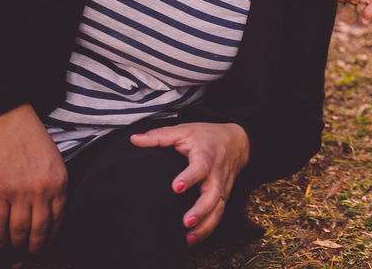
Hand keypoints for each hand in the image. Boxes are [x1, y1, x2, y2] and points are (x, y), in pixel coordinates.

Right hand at [0, 104, 67, 253]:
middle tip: (34, 250)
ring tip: (17, 245)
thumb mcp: (57, 163)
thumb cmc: (35, 141)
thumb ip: (56, 185)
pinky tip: (0, 240)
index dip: (52, 234)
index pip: (58, 218)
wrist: (11, 126)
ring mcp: (18, 193)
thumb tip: (53, 209)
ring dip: (18, 241)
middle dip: (37, 244)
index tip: (49, 242)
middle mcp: (41, 191)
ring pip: (19, 228)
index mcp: (59, 183)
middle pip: (40, 228)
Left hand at [130, 122, 249, 245]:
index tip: (176, 187)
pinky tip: (191, 240)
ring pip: (218, 209)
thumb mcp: (184, 130)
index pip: (201, 167)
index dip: (190, 177)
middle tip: (185, 222)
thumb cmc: (207, 136)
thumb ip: (160, 136)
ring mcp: (222, 187)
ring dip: (205, 226)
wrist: (238, 141)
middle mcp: (216, 174)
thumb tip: (133, 139)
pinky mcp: (223, 197)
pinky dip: (207, 230)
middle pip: (214, 194)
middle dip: (201, 210)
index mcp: (206, 155)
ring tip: (188, 239)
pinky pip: (218, 215)